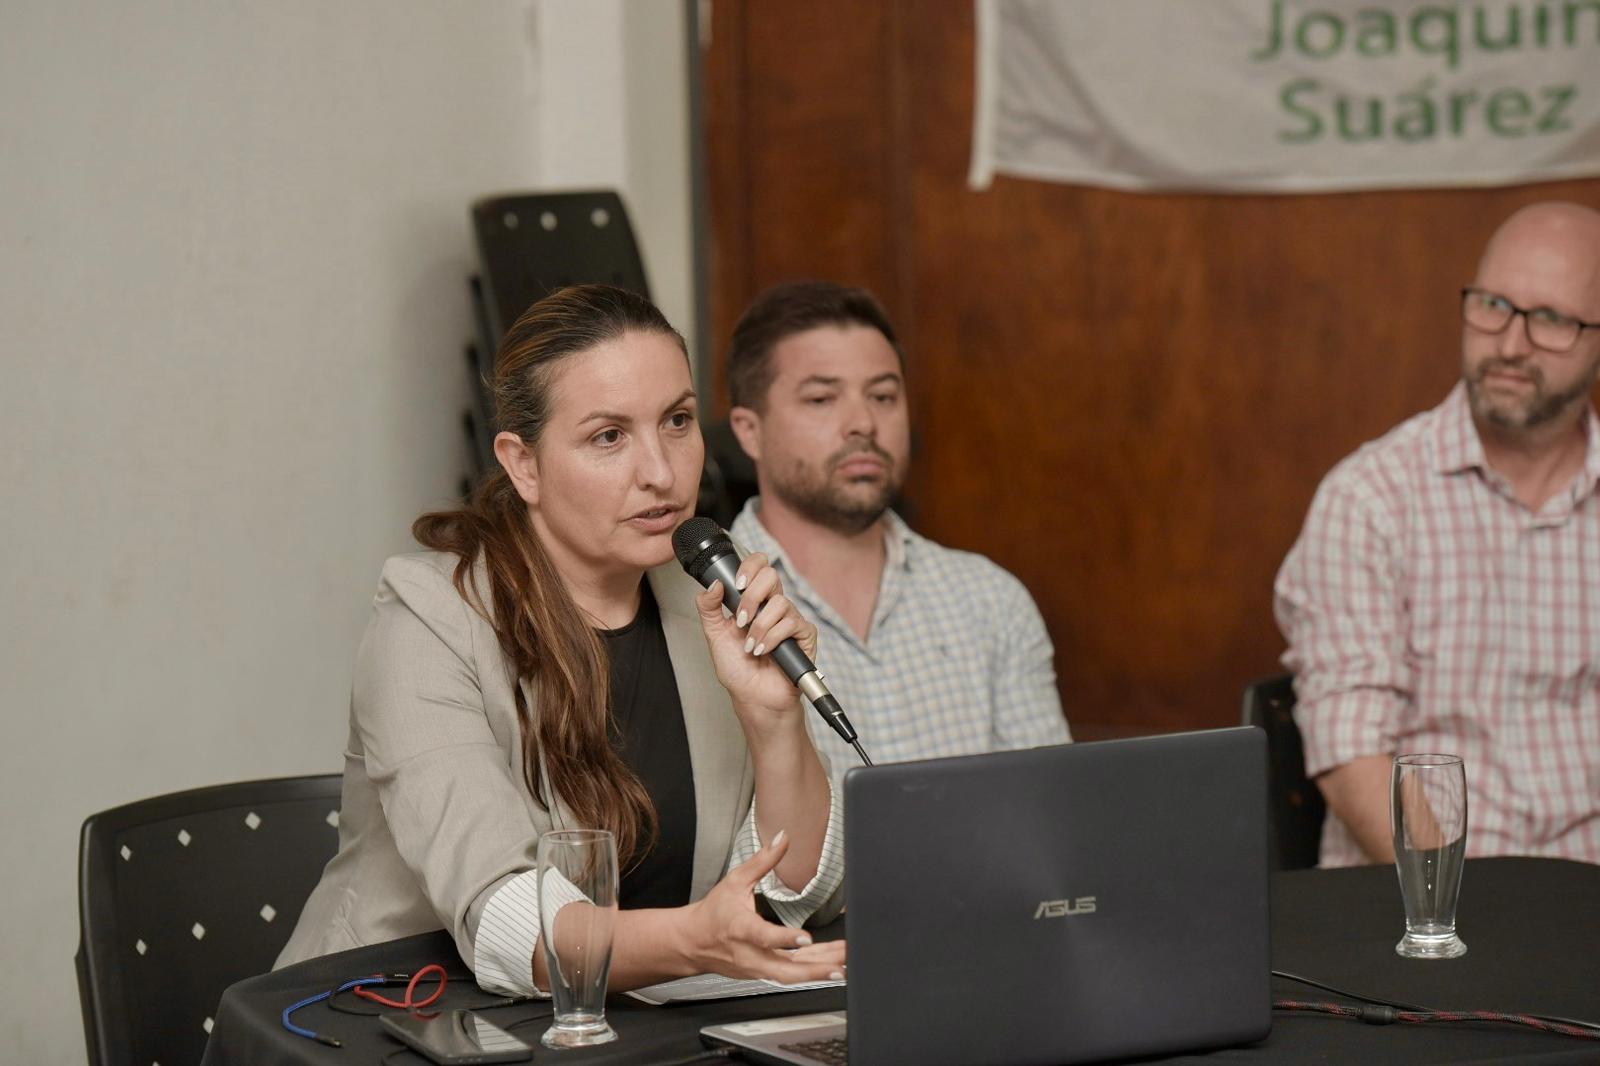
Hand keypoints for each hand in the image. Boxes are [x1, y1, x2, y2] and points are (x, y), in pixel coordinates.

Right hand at [678, 830, 846, 983]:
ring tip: (845, 965)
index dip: (785, 939)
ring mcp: (757, 968)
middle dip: (814, 970)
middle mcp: (750, 954)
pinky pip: (791, 974)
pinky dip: (813, 970)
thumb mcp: (735, 880)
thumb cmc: (714, 913)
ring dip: (819, 972)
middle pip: (783, 971)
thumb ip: (762, 861)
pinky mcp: (763, 973)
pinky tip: (832, 964)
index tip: (806, 937)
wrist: (693, 942)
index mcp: (740, 928)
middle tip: (840, 965)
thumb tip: (782, 838)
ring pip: (791, 977)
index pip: (764, 937)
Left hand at [695, 552, 818, 725]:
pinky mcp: (804, 634)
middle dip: (751, 597)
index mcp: (754, 600)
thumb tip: (713, 584)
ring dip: (759, 627)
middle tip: (741, 620)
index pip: (759, 567)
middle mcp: (773, 606)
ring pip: (779, 603)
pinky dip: (772, 639)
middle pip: (771, 575)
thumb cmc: (738, 669)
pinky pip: (791, 624)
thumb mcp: (715, 635)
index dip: (750, 566)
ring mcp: (790, 619)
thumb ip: (709, 608)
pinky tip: (764, 651)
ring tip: (751, 646)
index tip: (736, 584)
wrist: (753, 697)